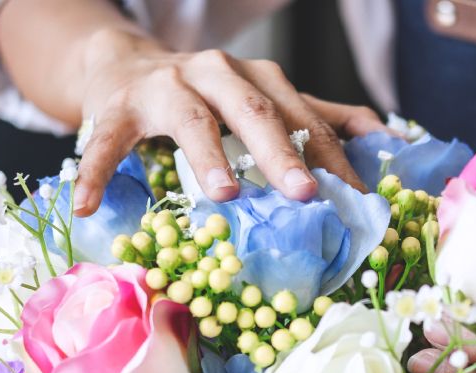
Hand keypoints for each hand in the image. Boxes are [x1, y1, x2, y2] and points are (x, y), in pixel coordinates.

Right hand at [72, 28, 388, 213]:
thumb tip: (385, 136)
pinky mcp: (115, 107)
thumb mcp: (262, 99)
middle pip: (254, 110)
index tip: (357, 198)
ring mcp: (163, 87)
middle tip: (304, 193)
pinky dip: (98, 172)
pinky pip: (107, 141)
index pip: (302, 116)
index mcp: (256, 78)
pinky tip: (90, 206)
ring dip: (209, 156)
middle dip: (282, 152)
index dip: (330, 156)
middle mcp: (215, 73)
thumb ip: (319, 116)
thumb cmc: (204, 96)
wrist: (122, 64)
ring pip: (190, 118)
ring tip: (226, 195)